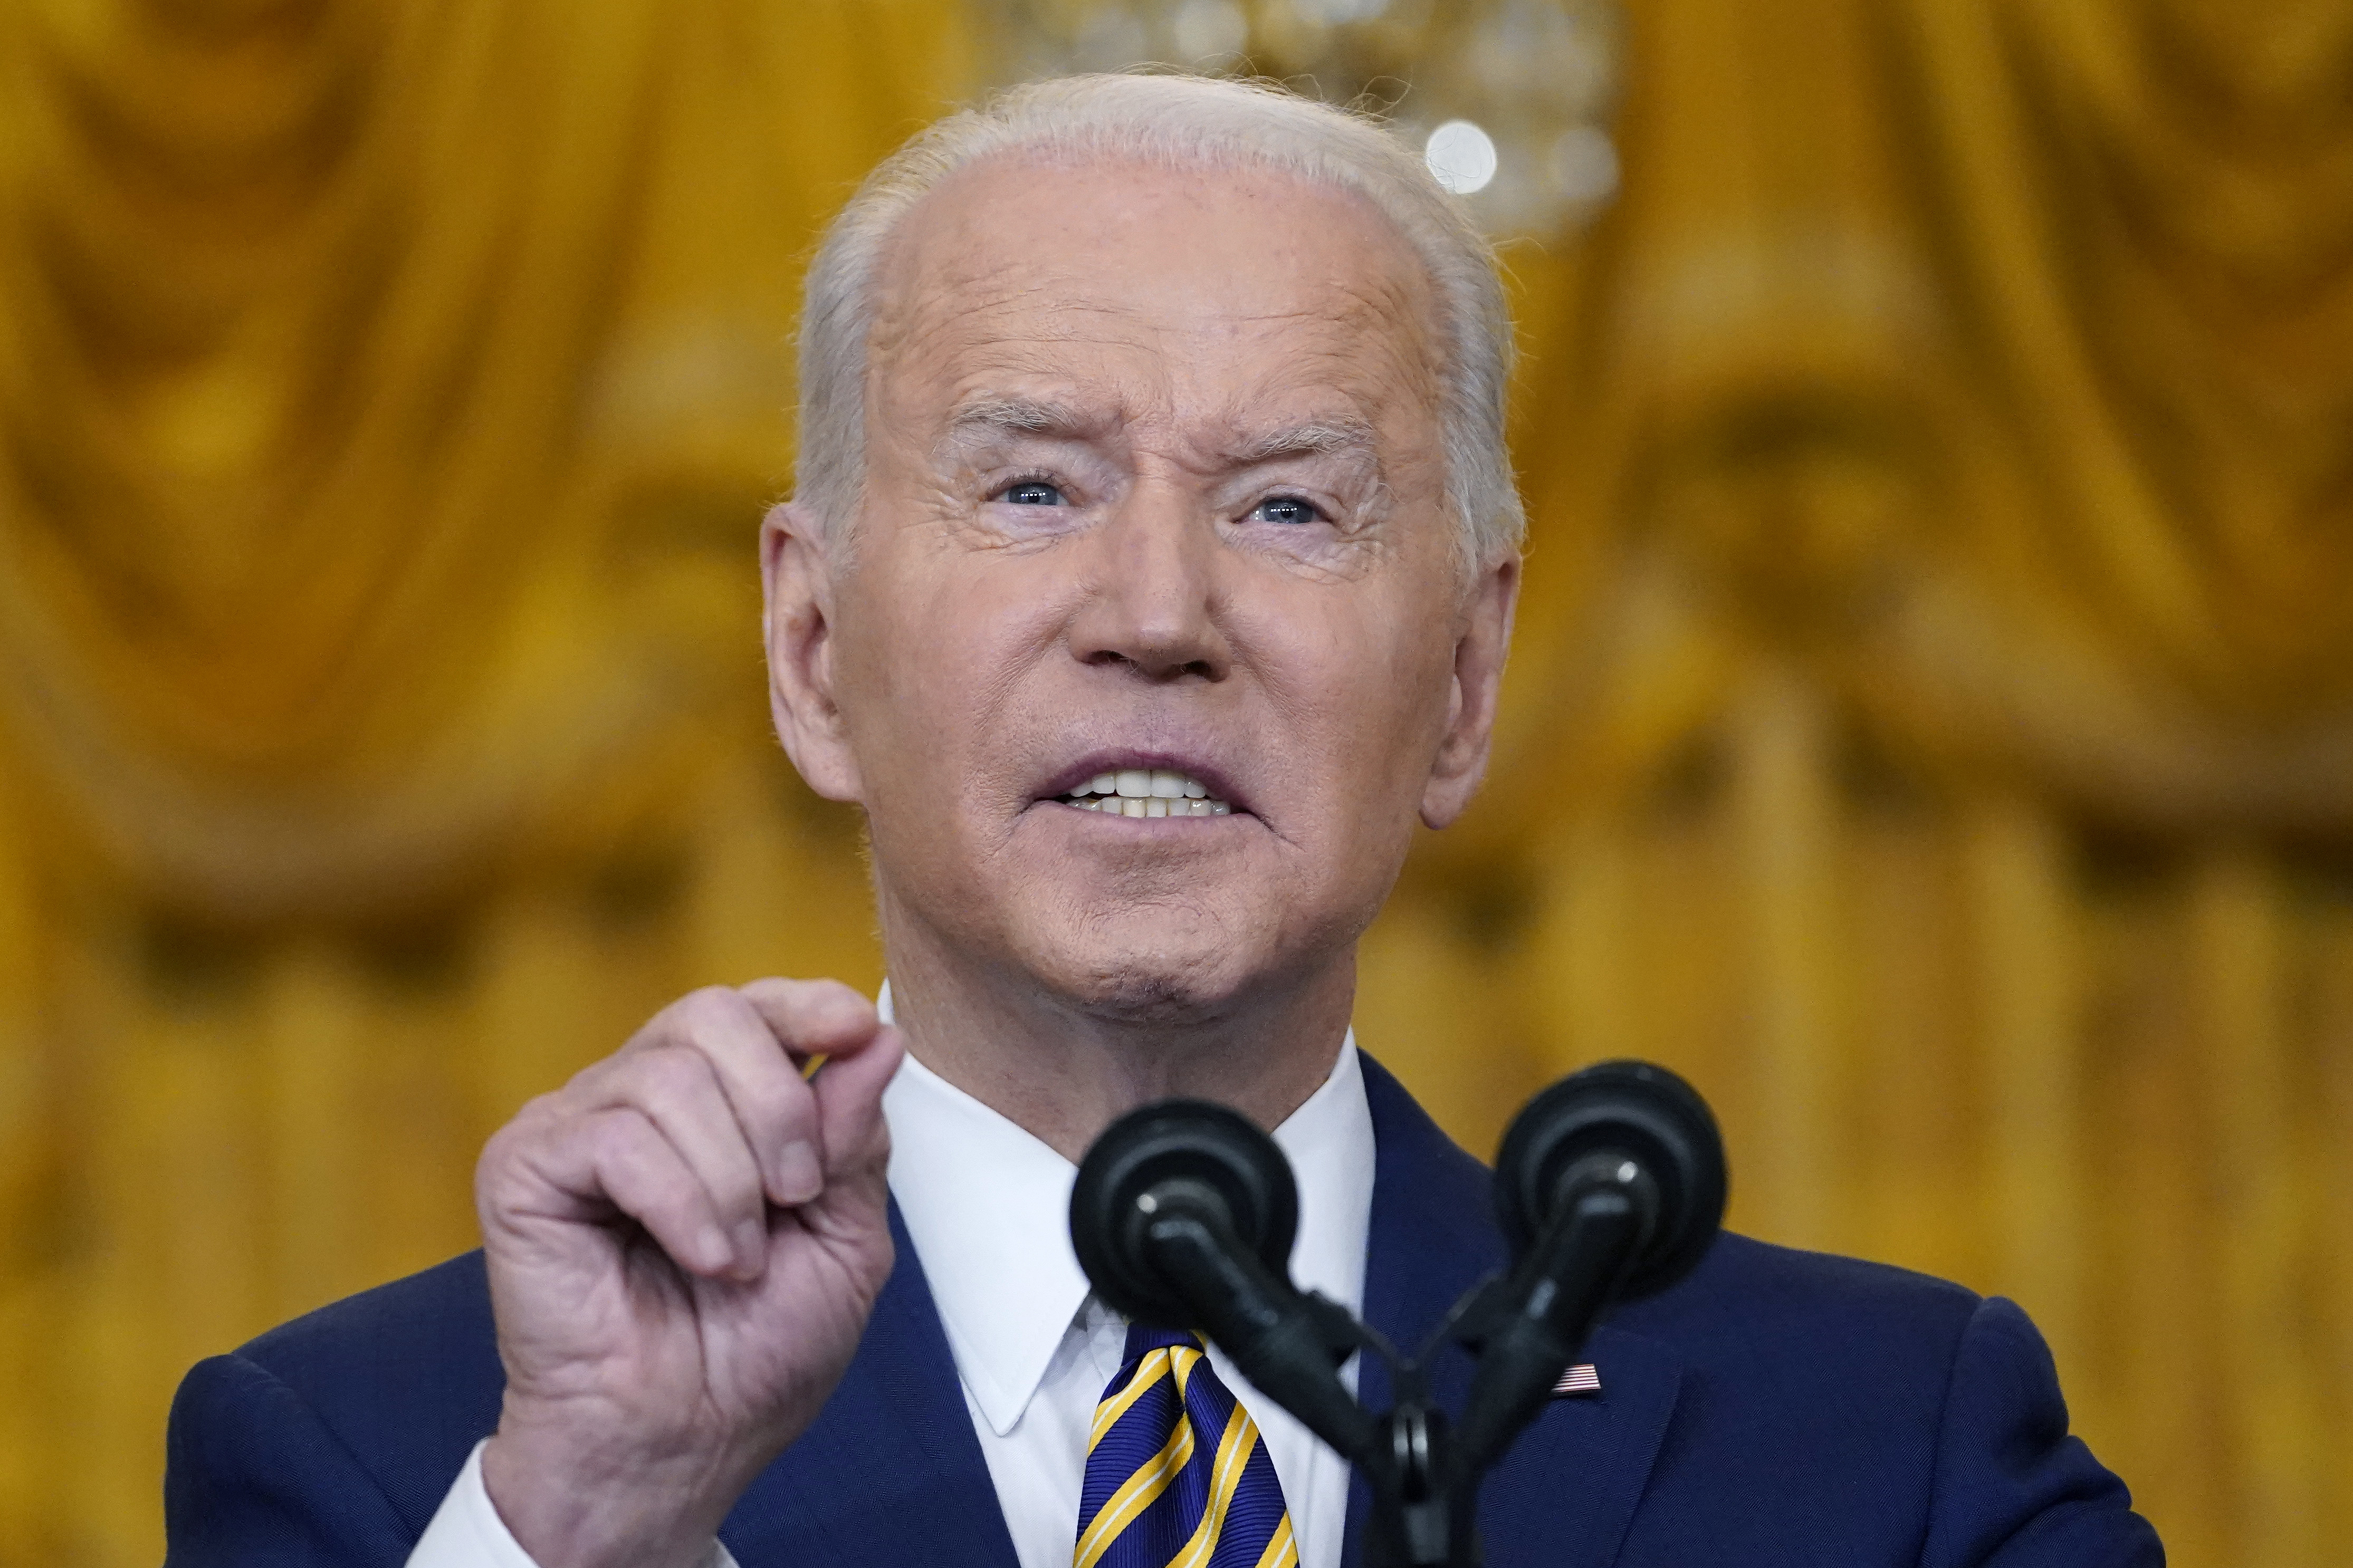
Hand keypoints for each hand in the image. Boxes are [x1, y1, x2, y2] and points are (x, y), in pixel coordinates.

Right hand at [475, 979, 902, 1567]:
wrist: (680, 1445)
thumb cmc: (754, 1354)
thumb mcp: (845, 1239)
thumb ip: (855, 1139)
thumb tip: (876, 1037)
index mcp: (717, 1102)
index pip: (753, 1005)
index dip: (805, 1003)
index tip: (854, 1030)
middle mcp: (641, 1097)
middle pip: (713, 1012)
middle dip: (778, 1105)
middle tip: (796, 1196)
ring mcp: (578, 1124)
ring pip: (668, 1074)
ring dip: (730, 1178)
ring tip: (739, 1260)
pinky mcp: (524, 1165)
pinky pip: (616, 1136)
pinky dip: (679, 1200)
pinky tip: (701, 1258)